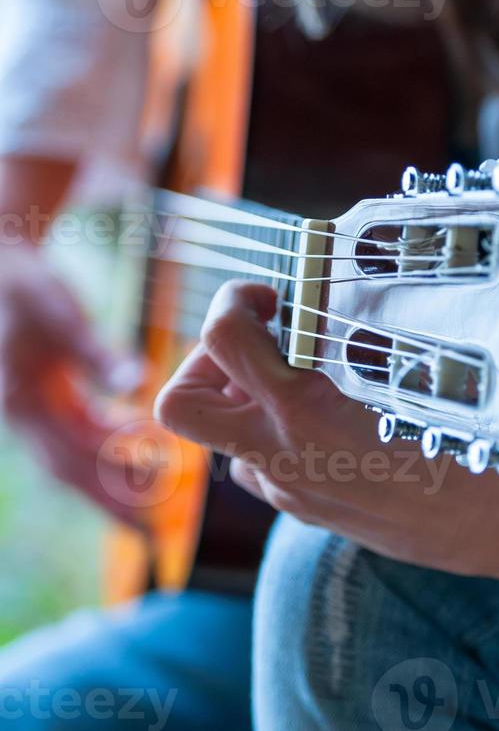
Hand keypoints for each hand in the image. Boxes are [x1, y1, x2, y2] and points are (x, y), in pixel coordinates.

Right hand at [0, 240, 143, 524]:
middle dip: (109, 504)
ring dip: (107, 483)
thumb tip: (136, 381)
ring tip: (148, 507)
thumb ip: (95, 351)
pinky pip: (72, 435)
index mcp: (25, 402)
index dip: (109, 492)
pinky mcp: (43, 398)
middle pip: (69, 472)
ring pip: (70, 459)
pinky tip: (134, 451)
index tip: (145, 518)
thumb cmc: (24, 287)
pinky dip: (102, 450)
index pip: (72, 461)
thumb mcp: (59, 312)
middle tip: (151, 534)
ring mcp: (32, 409)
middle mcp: (25, 415)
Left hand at [156, 280, 498, 580]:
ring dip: (250, 400)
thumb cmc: (474, 425)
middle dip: (208, 362)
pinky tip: (334, 416)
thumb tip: (329, 265)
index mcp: (304, 413)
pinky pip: (267, 464)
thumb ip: (357, 314)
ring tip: (306, 375)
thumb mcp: (416, 356)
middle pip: (181, 406)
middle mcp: (283, 458)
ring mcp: (293, 491)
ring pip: (228, 438)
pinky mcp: (312, 510)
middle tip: (263, 342)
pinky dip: (280, 432)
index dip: (235, 299)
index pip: (221, 337)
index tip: (271, 297)